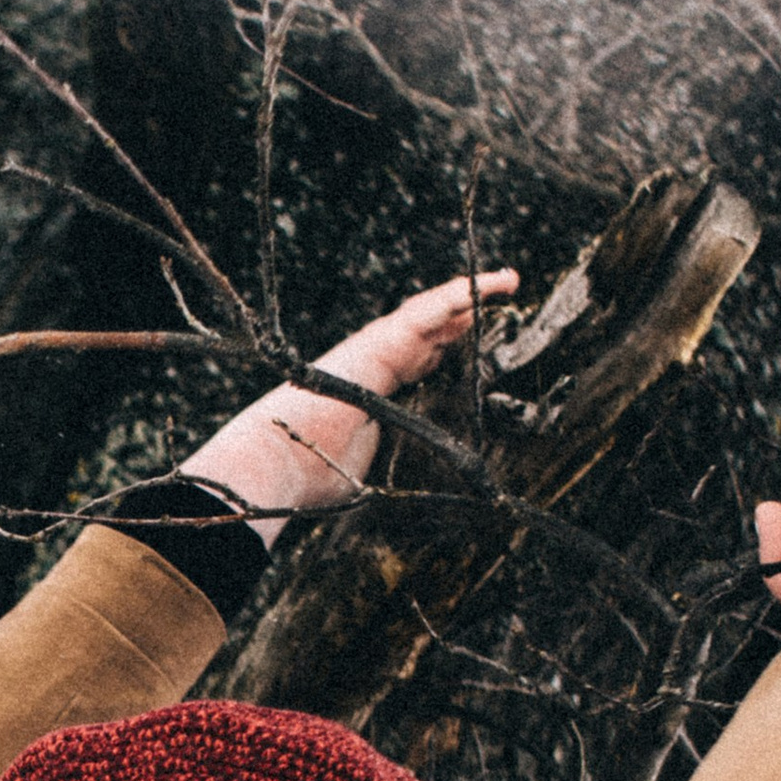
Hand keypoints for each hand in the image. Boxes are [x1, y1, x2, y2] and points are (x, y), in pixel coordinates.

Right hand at [186, 270, 517, 529]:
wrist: (275, 463)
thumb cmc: (308, 478)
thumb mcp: (369, 473)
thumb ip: (395, 467)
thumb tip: (434, 497)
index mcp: (371, 391)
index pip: (417, 363)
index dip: (447, 349)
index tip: (475, 345)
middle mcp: (373, 364)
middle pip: (429, 334)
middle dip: (464, 318)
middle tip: (499, 303)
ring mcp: (372, 349)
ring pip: (430, 315)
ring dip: (469, 296)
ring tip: (506, 283)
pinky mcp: (377, 343)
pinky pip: (425, 313)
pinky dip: (458, 296)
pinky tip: (487, 287)